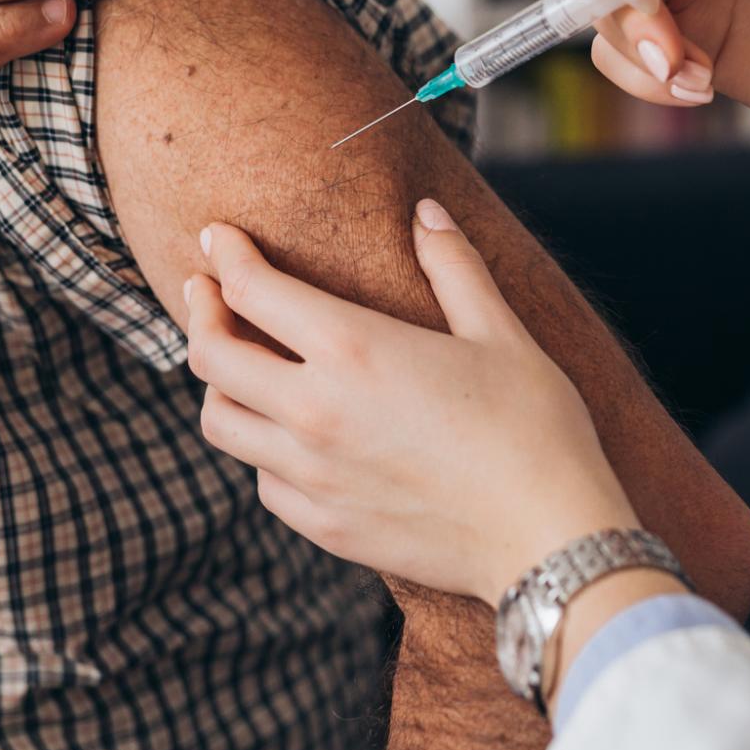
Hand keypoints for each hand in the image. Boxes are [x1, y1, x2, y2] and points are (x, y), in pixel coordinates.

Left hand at [184, 200, 638, 605]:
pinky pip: (262, 480)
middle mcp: (314, 410)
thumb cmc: (536, 428)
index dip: (225, 254)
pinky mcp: (323, 526)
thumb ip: (454, 266)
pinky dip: (260, 448)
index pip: (251, 289)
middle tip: (206, 291)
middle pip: (211, 355)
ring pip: (220, 422)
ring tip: (237, 364)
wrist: (549, 538)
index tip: (217, 237)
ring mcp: (311, 475)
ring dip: (219, 385)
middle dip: (200, 312)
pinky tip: (286, 435)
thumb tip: (425, 211)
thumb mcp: (500, 333)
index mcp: (353, 348)